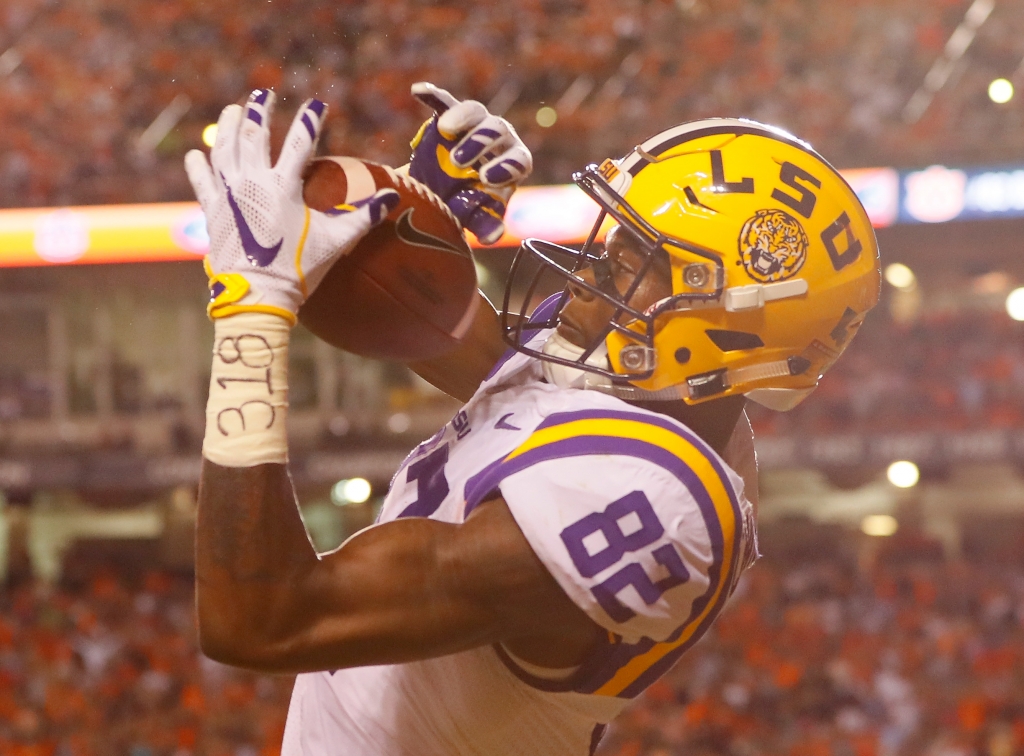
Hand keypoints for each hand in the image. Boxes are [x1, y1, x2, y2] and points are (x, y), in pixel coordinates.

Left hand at [185, 89, 399, 323]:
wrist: (258, 295)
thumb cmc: (298, 268)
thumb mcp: (335, 241)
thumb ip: (363, 217)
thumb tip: (392, 197)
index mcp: (284, 186)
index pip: (299, 143)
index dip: (309, 121)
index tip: (317, 104)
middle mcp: (253, 183)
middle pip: (253, 136)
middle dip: (258, 111)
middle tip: (262, 95)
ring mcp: (229, 195)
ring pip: (224, 150)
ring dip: (227, 127)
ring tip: (231, 111)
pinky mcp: (213, 212)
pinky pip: (203, 182)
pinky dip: (198, 166)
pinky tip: (197, 153)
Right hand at [408, 82, 531, 244]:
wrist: (442, 190)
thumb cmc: (467, 203)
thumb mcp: (475, 214)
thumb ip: (485, 222)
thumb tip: (492, 236)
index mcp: (513, 162)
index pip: (519, 159)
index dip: (507, 167)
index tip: (486, 178)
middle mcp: (499, 138)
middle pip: (498, 130)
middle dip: (480, 143)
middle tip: (458, 161)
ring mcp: (475, 124)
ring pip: (475, 111)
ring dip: (461, 119)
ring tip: (445, 131)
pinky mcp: (450, 114)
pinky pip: (444, 100)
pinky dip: (433, 95)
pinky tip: (418, 92)